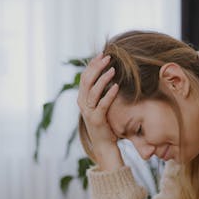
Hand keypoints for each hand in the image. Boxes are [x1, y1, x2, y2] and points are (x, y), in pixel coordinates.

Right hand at [77, 53, 123, 169]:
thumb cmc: (105, 123)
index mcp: (82, 98)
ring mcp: (88, 112)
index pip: (85, 76)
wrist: (104, 144)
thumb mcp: (100, 104)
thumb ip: (101, 91)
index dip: (93, 64)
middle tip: (108, 57)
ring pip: (93, 90)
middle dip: (97, 67)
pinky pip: (102, 104)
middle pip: (86, 80)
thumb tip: (108, 74)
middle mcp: (82, 103)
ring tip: (113, 69)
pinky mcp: (96, 120)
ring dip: (103, 78)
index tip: (102, 54)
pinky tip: (116, 86)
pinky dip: (109, 94)